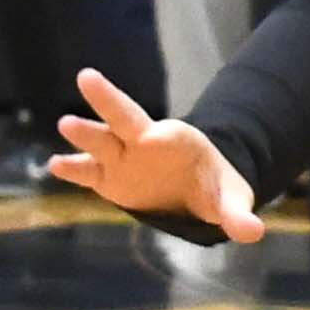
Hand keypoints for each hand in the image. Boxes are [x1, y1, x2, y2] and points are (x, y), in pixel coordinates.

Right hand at [50, 65, 263, 241]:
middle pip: (122, 118)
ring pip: (100, 142)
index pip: (164, 134)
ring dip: (84, 135)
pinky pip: (87, 172)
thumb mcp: (230, 200)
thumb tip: (254, 233)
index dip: (159, 137)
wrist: (193, 188)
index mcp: (175, 141)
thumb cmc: (214, 188)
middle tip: (87, 77)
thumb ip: (237, 215)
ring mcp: (122, 158)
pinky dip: (72, 169)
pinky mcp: (107, 177)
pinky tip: (56, 165)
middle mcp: (143, 142)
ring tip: (65, 124)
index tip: (155, 135)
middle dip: (107, 99)